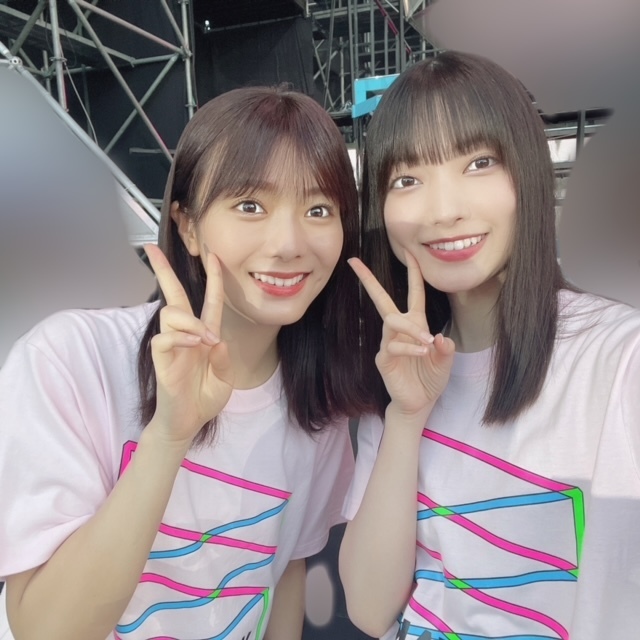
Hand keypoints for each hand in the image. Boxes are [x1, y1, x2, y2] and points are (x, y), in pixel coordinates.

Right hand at [144, 244, 233, 444]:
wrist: (189, 423)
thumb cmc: (204, 399)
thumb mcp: (225, 380)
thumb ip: (224, 360)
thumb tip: (216, 340)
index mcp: (205, 335)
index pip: (209, 301)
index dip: (213, 279)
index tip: (213, 256)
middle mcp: (187, 335)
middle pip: (174, 295)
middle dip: (164, 271)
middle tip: (152, 248)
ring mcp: (172, 345)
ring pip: (171, 313)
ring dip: (189, 320)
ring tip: (204, 339)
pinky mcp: (161, 358)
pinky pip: (165, 337)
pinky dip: (181, 337)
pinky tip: (193, 344)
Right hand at [349, 251, 454, 417]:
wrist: (420, 403)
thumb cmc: (430, 378)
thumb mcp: (445, 361)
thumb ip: (446, 348)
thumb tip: (440, 337)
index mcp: (416, 323)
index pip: (414, 293)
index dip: (413, 272)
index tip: (409, 252)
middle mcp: (399, 329)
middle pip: (381, 299)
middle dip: (368, 280)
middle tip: (355, 262)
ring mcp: (389, 343)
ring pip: (391, 320)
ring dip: (410, 327)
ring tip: (426, 341)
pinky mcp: (384, 358)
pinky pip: (393, 345)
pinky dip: (409, 347)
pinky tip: (422, 352)